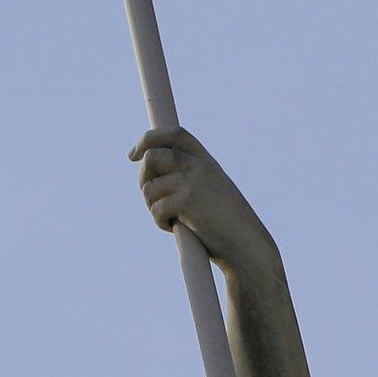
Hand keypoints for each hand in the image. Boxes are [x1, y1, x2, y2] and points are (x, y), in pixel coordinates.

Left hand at [130, 127, 276, 275]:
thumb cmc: (223, 224)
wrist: (245, 243)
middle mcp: (200, 165)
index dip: (148, 140)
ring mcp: (195, 181)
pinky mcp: (189, 200)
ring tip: (171, 217)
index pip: (174, 134)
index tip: (132, 155)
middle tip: (152, 198)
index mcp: (205, 160)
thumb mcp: (207, 192)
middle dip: (142, 178)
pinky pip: (156, 208)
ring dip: (152, 206)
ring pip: (149, 186)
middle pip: (152, 157)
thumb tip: (148, 177)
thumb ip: (184, 178)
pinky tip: (176, 227)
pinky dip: (160, 222)